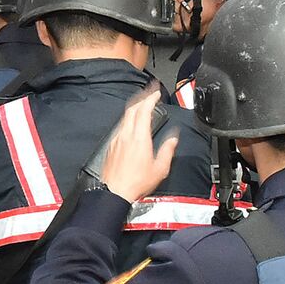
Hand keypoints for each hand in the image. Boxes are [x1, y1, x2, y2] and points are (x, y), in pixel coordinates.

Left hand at [99, 85, 178, 203]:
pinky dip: (128, 119)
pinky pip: (120, 126)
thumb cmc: (136, 182)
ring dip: (134, 107)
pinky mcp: (111, 146)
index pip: (144, 110)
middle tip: (150, 92)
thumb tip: (173, 139)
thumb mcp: (160, 168)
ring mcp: (117, 139)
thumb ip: (168, 150)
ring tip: (142, 104)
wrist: (115, 192)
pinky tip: (132, 124)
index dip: (150, 98)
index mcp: (139, 138)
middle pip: (132, 108)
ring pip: (125, 117)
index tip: (156, 92)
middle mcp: (126, 135)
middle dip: (141, 97)